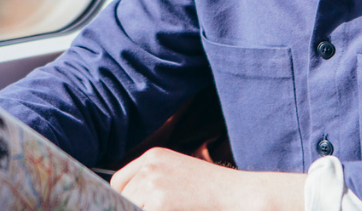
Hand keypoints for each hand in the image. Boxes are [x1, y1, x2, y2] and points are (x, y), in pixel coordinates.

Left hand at [110, 148, 305, 210]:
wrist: (241, 197)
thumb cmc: (214, 192)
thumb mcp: (179, 175)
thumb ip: (153, 182)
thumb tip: (128, 201)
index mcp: (154, 156)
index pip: (119, 182)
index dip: (126, 200)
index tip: (136, 206)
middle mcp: (150, 166)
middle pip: (121, 196)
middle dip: (133, 207)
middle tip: (164, 207)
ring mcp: (152, 183)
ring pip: (128, 207)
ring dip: (143, 210)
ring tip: (174, 208)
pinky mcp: (158, 203)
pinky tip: (174, 210)